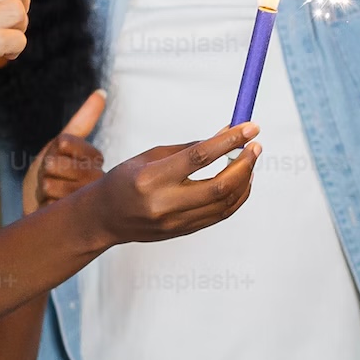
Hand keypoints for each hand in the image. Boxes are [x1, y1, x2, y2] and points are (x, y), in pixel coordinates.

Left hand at [24, 90, 105, 214]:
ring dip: (45, 189)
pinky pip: (51, 204)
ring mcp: (92, 204)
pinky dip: (45, 206)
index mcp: (98, 161)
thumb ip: (82, 122)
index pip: (66, 142)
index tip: (59, 157)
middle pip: (59, 164)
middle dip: (47, 170)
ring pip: (54, 186)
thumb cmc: (50, 177)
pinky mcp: (79, 222)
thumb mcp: (61, 146)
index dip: (55, 149)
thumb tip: (102, 92)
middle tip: (52, 178)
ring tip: (52, 194)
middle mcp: (101, 182)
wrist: (39, 213)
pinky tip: (54, 210)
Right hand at [81, 123, 260, 243]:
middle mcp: (164, 204)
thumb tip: (228, 133)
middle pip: (219, 186)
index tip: (249, 127)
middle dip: (244, 164)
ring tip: (250, 160)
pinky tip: (241, 180)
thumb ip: (190, 146)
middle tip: (255, 145)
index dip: (229, 141)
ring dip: (244, 180)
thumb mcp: (151, 156)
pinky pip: (220, 214)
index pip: (199, 157)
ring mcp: (175, 222)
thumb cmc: (126, 179)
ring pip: (225, 203)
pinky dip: (236, 196)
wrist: (104, 218)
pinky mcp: (184, 232)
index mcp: (151, 178)